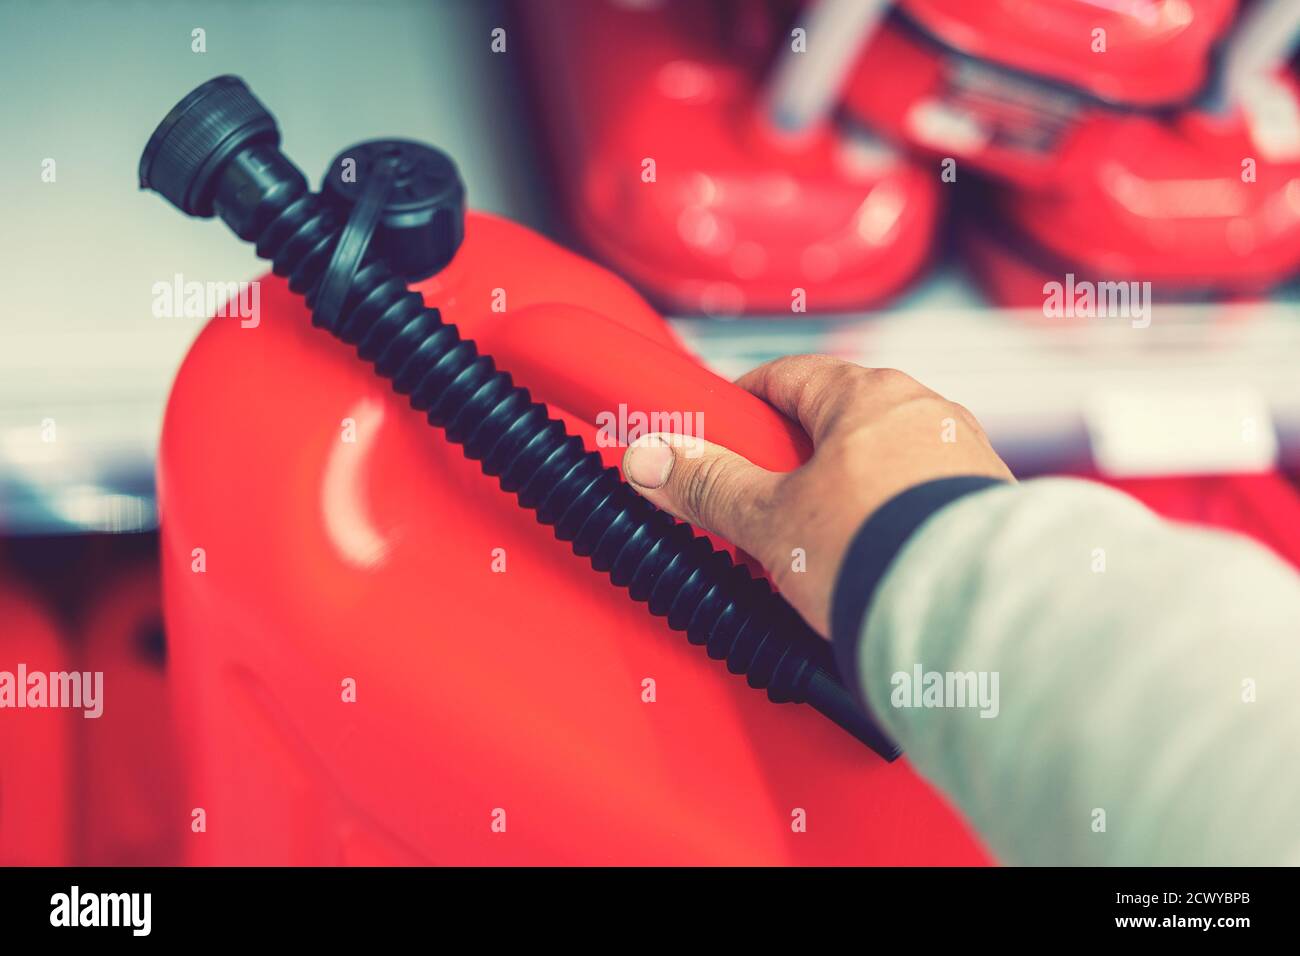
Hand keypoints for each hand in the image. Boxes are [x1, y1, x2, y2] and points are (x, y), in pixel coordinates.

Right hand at [621, 355, 1012, 636]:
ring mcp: (963, 459)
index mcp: (868, 395)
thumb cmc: (883, 552)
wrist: (974, 613)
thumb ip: (708, 485)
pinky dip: (892, 519)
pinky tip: (873, 561)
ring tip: (818, 545)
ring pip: (885, 459)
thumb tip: (653, 459)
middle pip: (838, 419)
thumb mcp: (770, 520)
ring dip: (847, 491)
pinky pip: (924, 498)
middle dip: (794, 458)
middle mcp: (924, 414)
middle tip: (760, 501)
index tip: (722, 428)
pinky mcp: (988, 507)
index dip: (745, 401)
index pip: (789, 375)